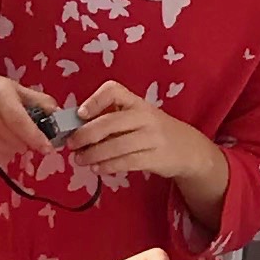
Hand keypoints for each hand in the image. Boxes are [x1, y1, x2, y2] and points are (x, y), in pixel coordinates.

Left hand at [62, 81, 205, 192]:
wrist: (189, 149)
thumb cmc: (154, 131)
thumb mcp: (138, 117)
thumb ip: (112, 120)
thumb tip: (76, 129)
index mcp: (136, 103)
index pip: (113, 91)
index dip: (94, 101)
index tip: (80, 114)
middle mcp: (145, 117)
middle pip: (109, 122)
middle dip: (85, 135)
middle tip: (71, 144)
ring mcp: (152, 138)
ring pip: (116, 145)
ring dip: (93, 154)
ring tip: (80, 160)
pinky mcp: (155, 158)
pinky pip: (127, 162)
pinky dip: (108, 166)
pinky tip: (97, 169)